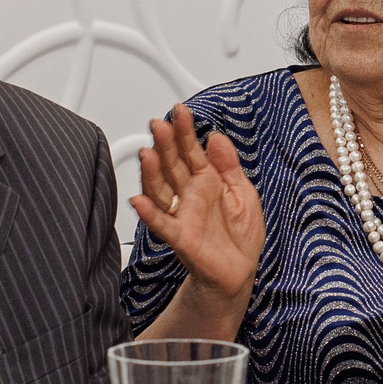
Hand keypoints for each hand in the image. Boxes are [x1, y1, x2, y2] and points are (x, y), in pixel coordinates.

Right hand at [130, 105, 264, 302]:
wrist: (239, 272)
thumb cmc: (240, 235)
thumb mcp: (244, 192)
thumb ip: (229, 165)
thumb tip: (216, 136)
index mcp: (206, 180)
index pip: (191, 150)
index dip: (185, 131)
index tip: (180, 111)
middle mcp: (189, 195)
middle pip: (172, 165)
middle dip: (166, 144)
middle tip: (160, 125)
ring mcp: (182, 214)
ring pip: (161, 189)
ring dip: (152, 172)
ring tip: (148, 153)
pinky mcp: (181, 238)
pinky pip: (162, 224)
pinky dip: (149, 213)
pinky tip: (138, 200)